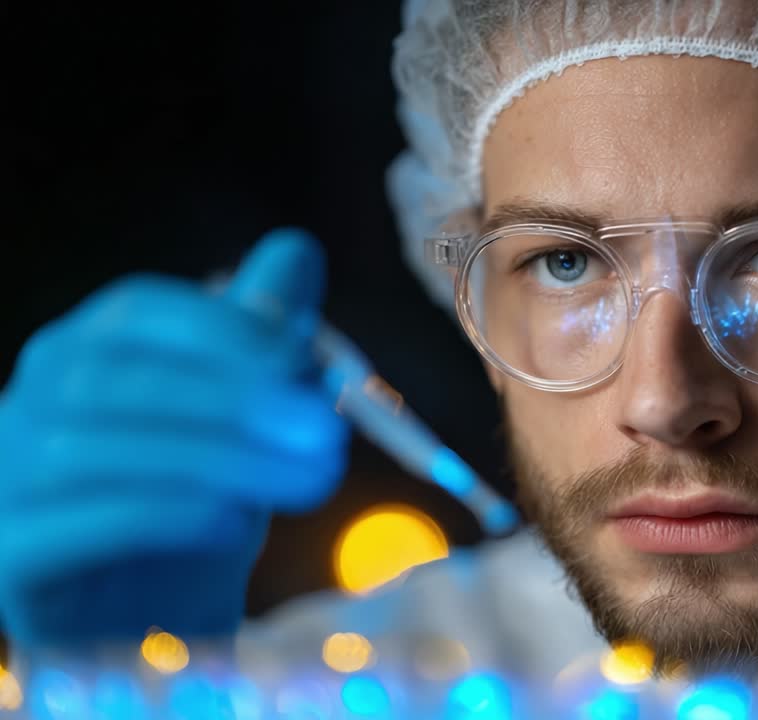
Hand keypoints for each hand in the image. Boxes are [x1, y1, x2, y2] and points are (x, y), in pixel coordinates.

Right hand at [0, 229, 349, 645]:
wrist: (159, 628)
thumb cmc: (203, 507)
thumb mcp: (248, 422)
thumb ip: (266, 339)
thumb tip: (296, 249)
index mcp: (84, 351)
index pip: (136, 312)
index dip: (223, 329)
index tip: (304, 360)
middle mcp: (28, 402)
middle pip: (119, 380)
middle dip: (235, 401)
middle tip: (325, 432)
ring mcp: (4, 479)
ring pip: (99, 452)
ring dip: (220, 461)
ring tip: (308, 482)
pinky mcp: (10, 555)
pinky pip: (77, 526)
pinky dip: (164, 517)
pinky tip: (234, 525)